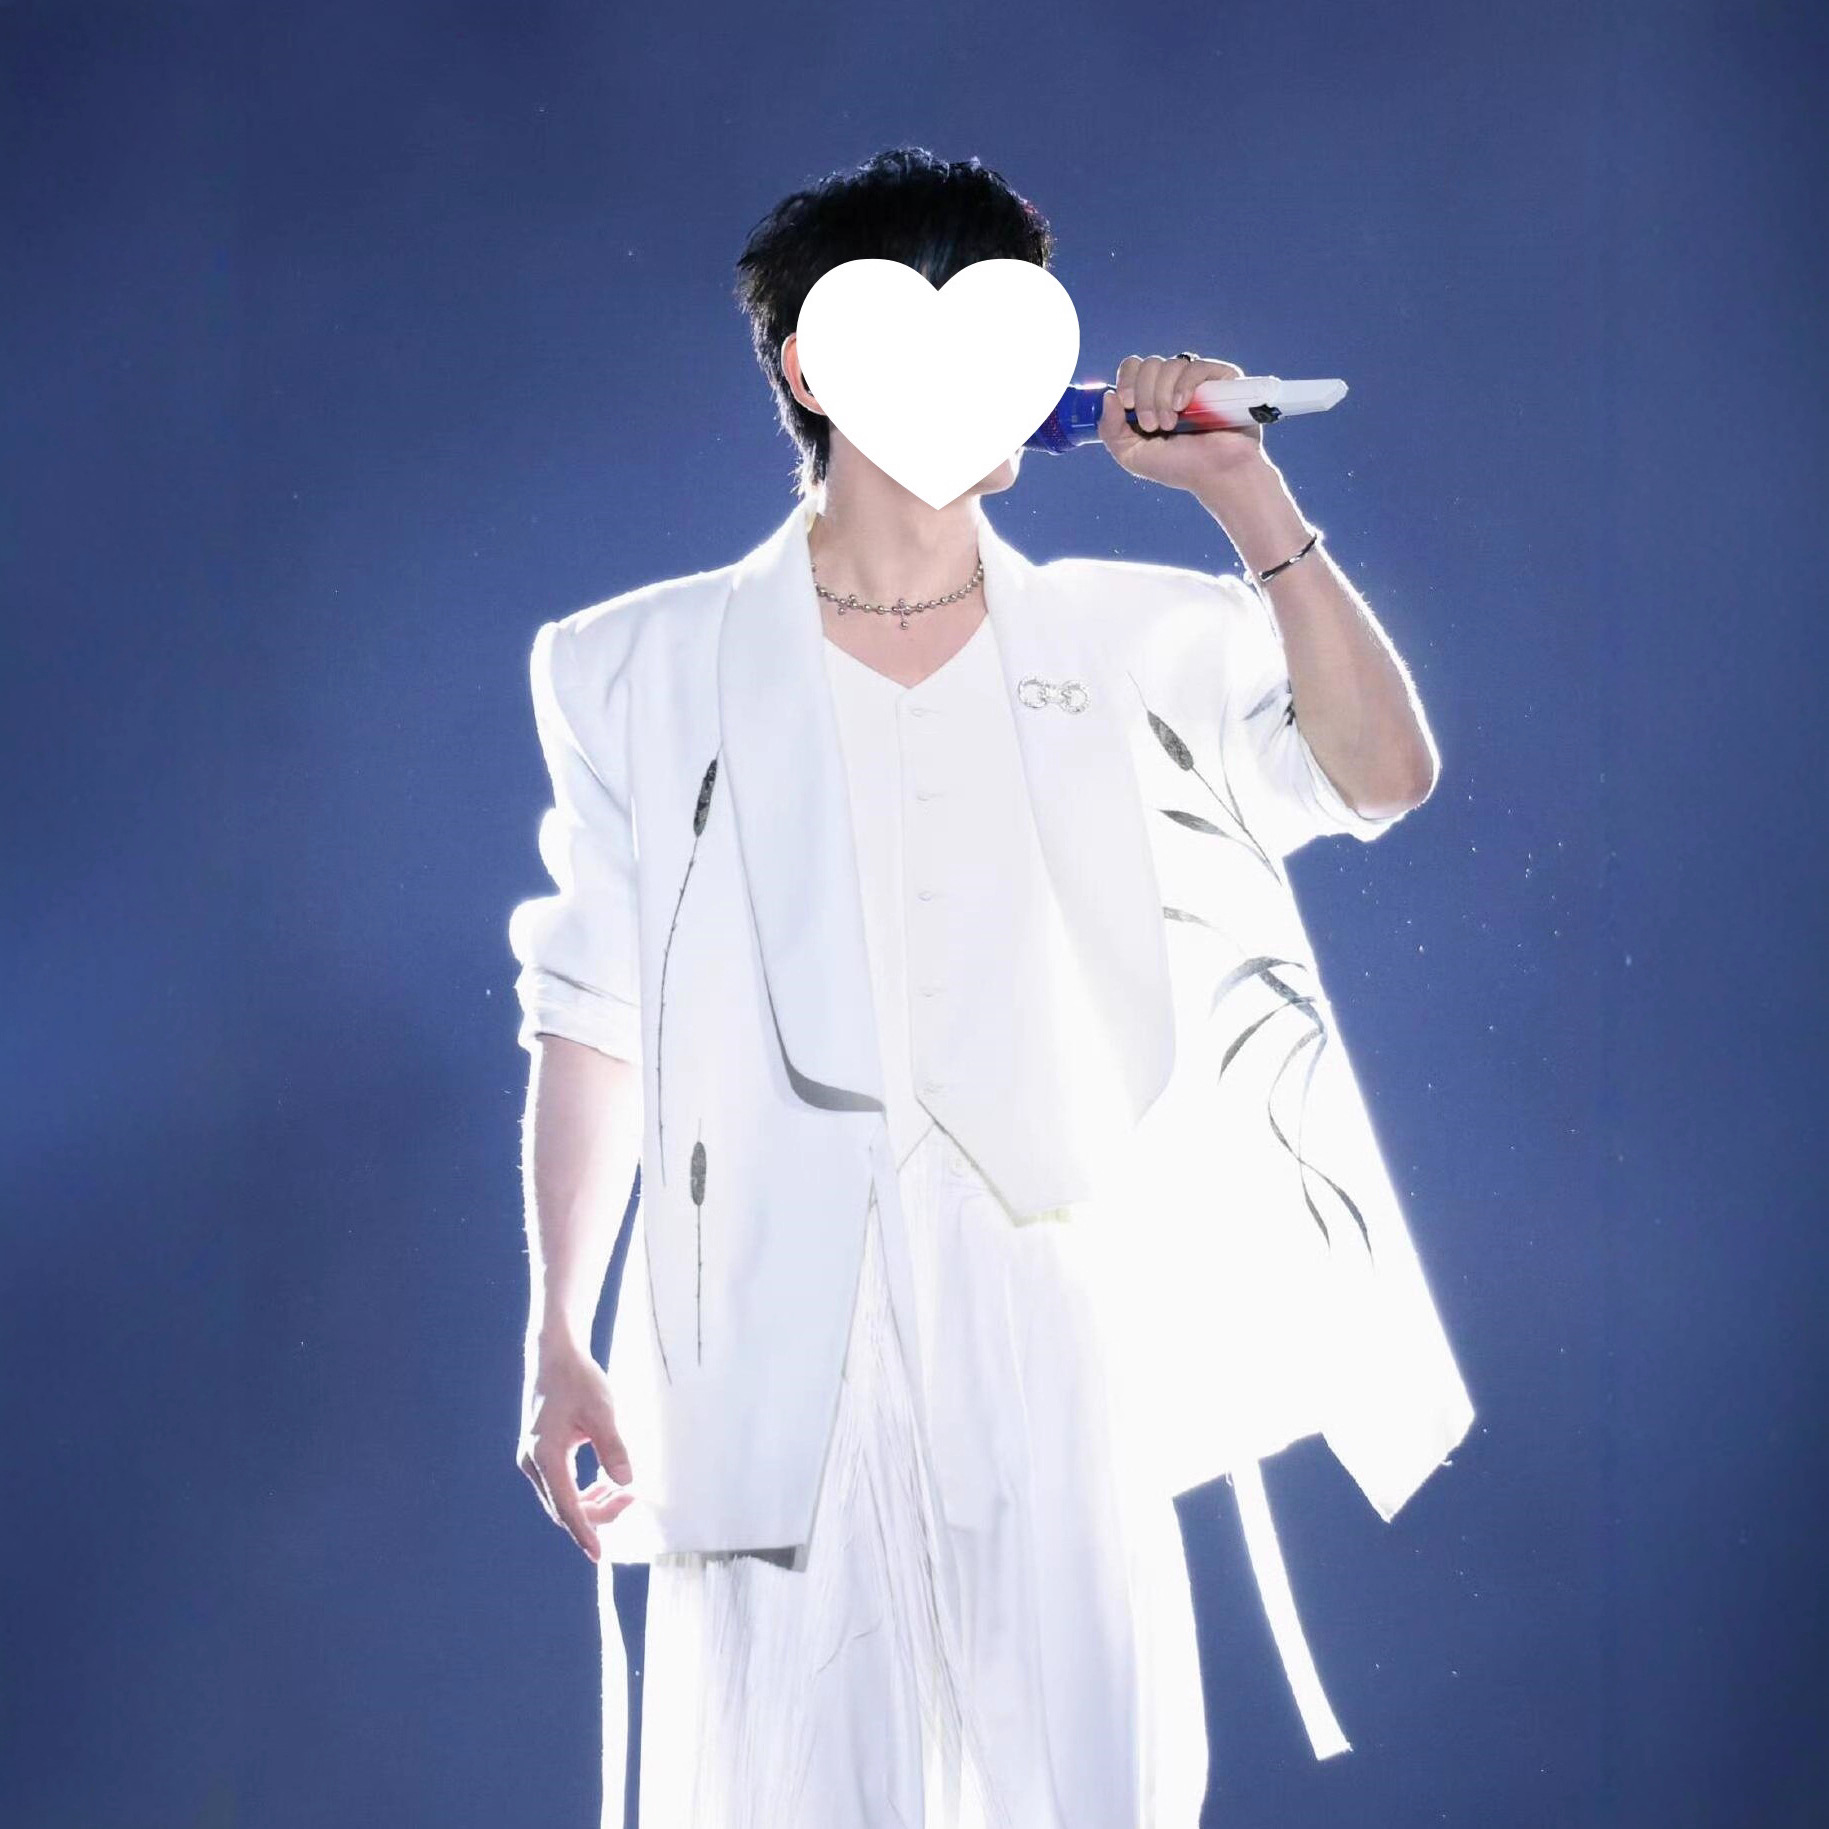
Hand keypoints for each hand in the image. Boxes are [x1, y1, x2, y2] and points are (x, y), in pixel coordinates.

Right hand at [517, 1332, 636, 1562]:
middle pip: (564, 1507)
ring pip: (562, 1499)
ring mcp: (533, 1459)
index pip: (566, 1505)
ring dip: (592, 1503)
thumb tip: (626, 1482)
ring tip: (623, 1492)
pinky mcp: (540, 1454)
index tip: (598, 1554)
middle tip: (631, 1499)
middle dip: (598, 1512)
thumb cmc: (579, 1379)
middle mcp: (533, 1462)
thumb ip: (614, 1447)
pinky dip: (583, 1491)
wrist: (555, 1355)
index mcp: (545, 1455)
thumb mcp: (602, 1411)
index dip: (584, 1531)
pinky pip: (561, 1486)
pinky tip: (604, 1483)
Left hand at [1096, 352, 1273, 495]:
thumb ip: (1111, 430)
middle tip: (1153, 425)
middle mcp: (1173, 385)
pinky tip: (1183, 406)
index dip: (1126, 381)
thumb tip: (1107, 396)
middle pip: (1148, 365)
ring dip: (1162, 397)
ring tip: (1171, 424)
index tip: (1128, 404)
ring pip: (1169, 365)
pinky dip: (1184, 385)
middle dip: (1145, 396)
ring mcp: (1197, 380)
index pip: (1132, 368)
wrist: (1218, 474)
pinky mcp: (1220, 378)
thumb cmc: (1180, 467)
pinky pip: (1195, 366)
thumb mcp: (1133, 455)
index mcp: (1151, 397)